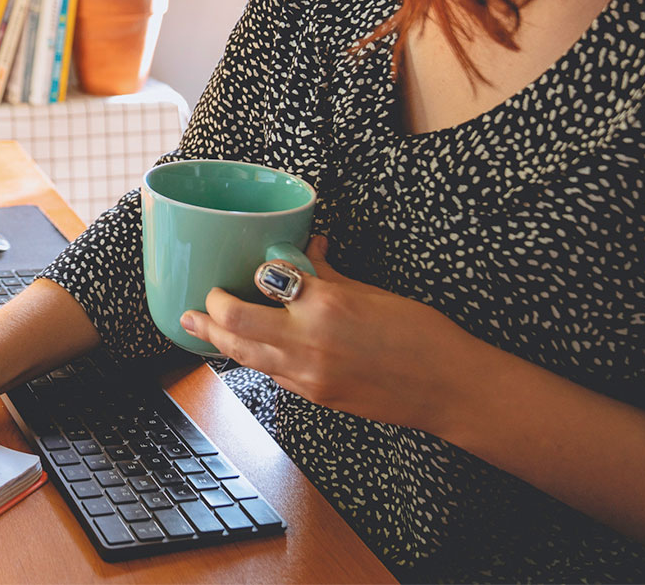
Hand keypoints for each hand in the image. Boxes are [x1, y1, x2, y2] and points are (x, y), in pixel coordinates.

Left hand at [178, 236, 477, 434]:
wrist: (449, 387)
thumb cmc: (421, 334)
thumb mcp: (372, 292)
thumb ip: (329, 273)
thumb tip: (308, 249)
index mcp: (325, 303)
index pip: (266, 278)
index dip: (252, 272)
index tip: (248, 268)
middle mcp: (308, 340)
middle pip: (234, 323)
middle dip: (210, 310)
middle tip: (199, 301)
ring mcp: (309, 374)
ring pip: (244, 355)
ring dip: (216, 339)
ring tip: (196, 326)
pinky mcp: (315, 396)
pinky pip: (272, 374)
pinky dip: (252, 359)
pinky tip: (243, 350)